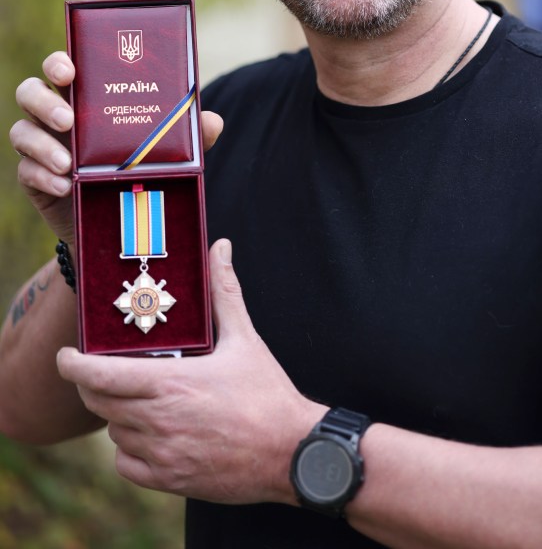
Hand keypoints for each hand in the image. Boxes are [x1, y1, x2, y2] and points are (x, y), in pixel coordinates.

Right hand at [10, 52, 223, 243]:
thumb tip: (212, 120)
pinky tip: (65, 186)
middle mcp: (59, 114)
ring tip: (69, 163)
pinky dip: (43, 176)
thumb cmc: (143, 167)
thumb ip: (188, 133)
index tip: (69, 69)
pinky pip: (26, 172)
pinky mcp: (35, 178)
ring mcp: (42, 145)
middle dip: (44, 100)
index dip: (59, 62)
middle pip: (31, 91)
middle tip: (69, 118)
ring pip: (21, 131)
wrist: (124, 220)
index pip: (63, 66)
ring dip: (41, 144)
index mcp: (87, 95)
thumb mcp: (169, 149)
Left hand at [57, 239, 324, 503]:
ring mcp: (162, 452)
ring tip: (139, 399)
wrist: (290, 451)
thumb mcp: (245, 338)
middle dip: (92, 385)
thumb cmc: (267, 393)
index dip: (73, 366)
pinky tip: (149, 433)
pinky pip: (126, 464)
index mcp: (171, 382)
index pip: (100, 375)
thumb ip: (224, 290)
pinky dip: (128, 448)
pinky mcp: (170, 478)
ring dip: (117, 413)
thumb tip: (221, 247)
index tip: (66, 356)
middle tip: (101, 371)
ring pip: (114, 431)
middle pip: (99, 402)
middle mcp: (159, 419)